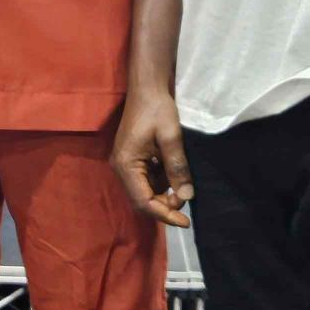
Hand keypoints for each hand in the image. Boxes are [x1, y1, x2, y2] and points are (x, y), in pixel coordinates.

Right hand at [111, 84, 192, 226]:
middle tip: (187, 198)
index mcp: (126, 165)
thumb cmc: (157, 109)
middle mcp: (122, 168)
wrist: (147, 87)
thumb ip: (178, 167)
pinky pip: (147, 180)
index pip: (144, 201)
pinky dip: (163, 183)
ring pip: (146, 192)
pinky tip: (175, 174)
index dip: (165, 214)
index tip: (186, 221)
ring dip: (165, 195)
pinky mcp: (134, 159)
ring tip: (184, 186)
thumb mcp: (171, 137)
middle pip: (142, 200)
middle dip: (165, 205)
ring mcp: (127, 164)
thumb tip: (187, 196)